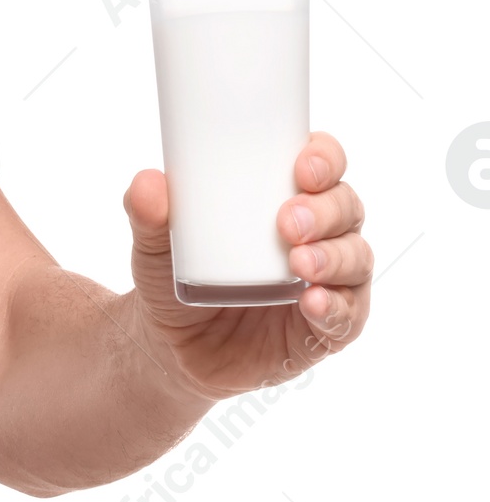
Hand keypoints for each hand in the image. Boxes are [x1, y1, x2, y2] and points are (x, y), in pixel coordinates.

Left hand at [123, 132, 371, 400]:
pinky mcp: (324, 328)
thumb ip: (146, 213)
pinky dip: (336, 308)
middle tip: (288, 221)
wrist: (171, 343)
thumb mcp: (154, 242)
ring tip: (299, 261)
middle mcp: (316, 234)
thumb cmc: (173, 273)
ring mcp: (326, 281)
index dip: (324, 158)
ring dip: (333, 257)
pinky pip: (348, 317)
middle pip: (346, 207)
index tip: (302, 167)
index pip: (322, 164)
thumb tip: (147, 182)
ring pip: (355, 258)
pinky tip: (313, 303)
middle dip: (325, 210)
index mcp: (282, 196)